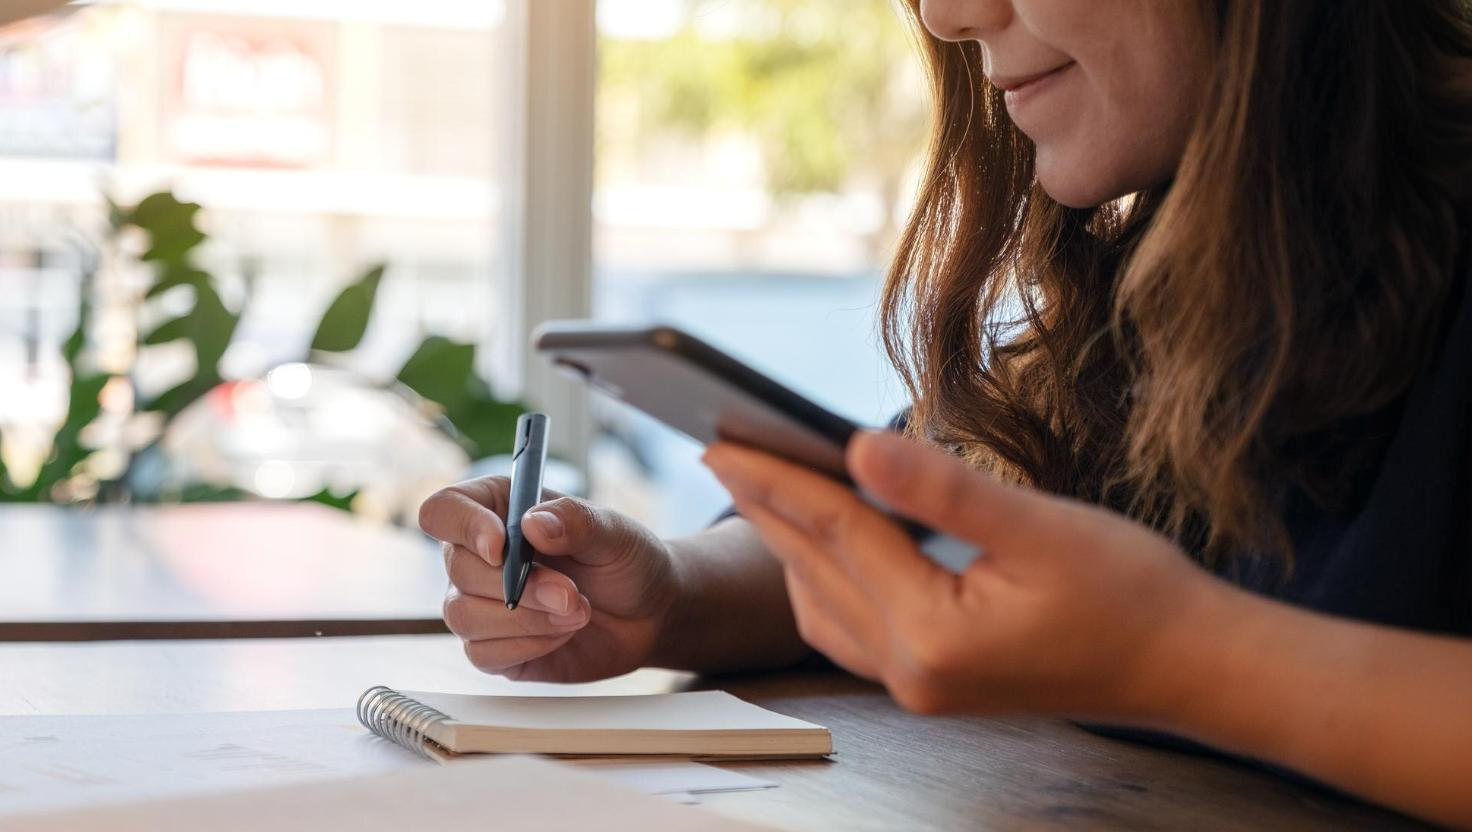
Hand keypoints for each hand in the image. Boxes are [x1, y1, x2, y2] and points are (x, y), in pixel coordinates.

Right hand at [419, 479, 681, 682]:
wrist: (649, 615)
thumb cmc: (626, 562)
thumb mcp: (615, 533)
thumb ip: (576, 522)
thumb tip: (533, 524)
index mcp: (498, 509)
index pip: (445, 510)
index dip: (465, 527)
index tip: (502, 547)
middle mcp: (479, 555)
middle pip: (458, 568)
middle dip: (520, 586)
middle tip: (572, 594)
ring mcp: (482, 603)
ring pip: (465, 616)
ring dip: (527, 620)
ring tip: (577, 612)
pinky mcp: (493, 647)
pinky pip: (481, 654)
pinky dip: (528, 646)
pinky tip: (562, 634)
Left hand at [702, 431, 1227, 721]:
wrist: (1187, 664)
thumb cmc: (1133, 596)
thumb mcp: (1041, 527)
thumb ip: (942, 489)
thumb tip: (858, 446)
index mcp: (932, 636)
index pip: (834, 536)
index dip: (777, 479)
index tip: (724, 437)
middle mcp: (911, 672)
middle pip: (816, 570)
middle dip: (765, 506)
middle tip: (718, 450)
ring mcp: (919, 685)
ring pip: (822, 604)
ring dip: (789, 545)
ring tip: (759, 487)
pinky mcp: (933, 680)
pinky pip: (850, 629)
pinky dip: (824, 580)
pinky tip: (821, 548)